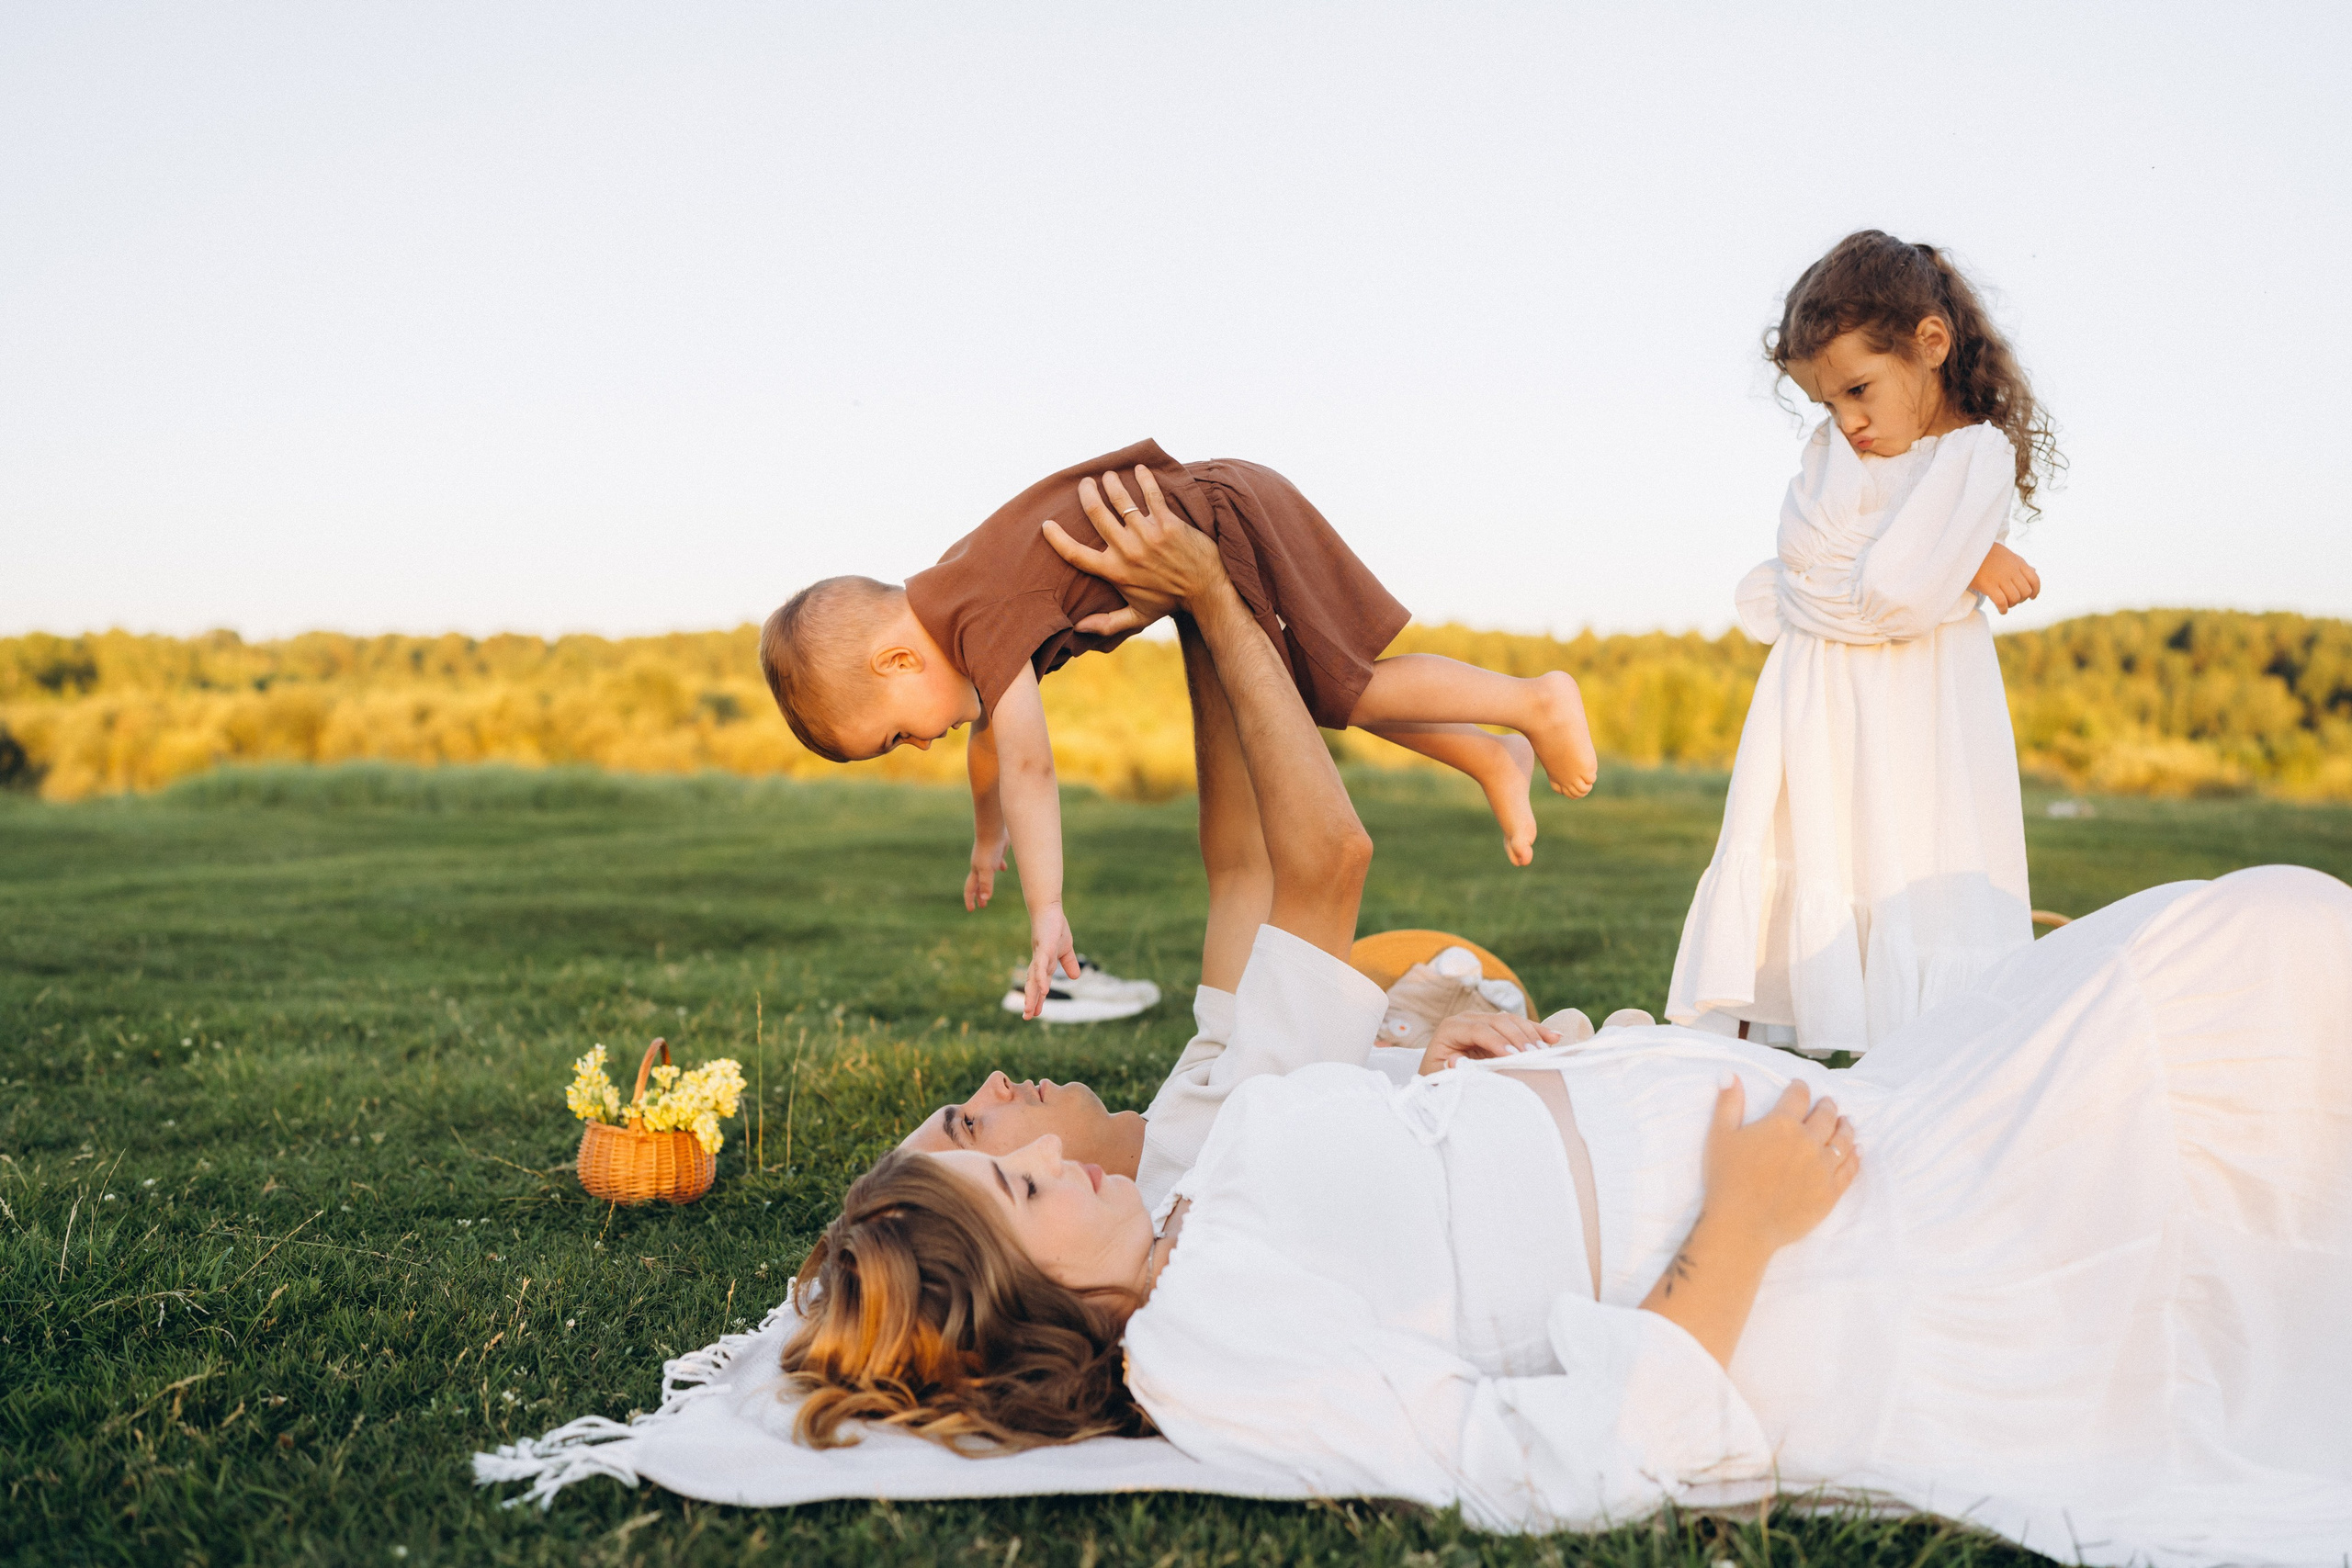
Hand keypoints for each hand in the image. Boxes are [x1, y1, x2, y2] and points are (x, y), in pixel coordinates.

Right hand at [965, 831, 1008, 910]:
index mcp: (976, 871)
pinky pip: (997, 861)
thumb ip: (986, 884)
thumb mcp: (987, 869)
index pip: (970, 889)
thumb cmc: (989, 850)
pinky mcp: (997, 851)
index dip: (970, 900)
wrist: (993, 830)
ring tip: (990, 890)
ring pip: (987, 873)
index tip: (971, 910)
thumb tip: (984, 899)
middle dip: (980, 895)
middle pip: (978, 884)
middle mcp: (980, 866)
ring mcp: (988, 859)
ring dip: (988, 884)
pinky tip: (1003, 867)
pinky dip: (1000, 866)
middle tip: (983, 906)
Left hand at [1023, 902, 1079, 1019]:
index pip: (1040, 984)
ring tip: (1029, 1010)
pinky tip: (1044, 990)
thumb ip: (1069, 963)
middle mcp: (1039, 962)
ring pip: (1035, 978)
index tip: (1034, 1014)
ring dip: (1032, 995)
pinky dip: (1040, 978)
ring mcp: (1040, 955)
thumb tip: (1075, 978)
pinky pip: (1042, 966)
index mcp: (1044, 963)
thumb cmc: (1055, 927)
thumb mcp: (1065, 949)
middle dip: (1031, 1001)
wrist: (1048, 909)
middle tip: (1027, 1017)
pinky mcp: (1043, 948)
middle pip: (1034, 985)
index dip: (1037, 998)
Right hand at [1042, 467, 1228, 626]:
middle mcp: (1127, 551)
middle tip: (1085, 483)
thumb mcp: (1137, 617)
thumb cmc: (1170, 602)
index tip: (1047, 524)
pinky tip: (1139, 469)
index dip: (1057, 538)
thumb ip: (1107, 623)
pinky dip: (1144, 478)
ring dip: (1111, 482)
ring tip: (1108, 475)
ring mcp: (1147, 535)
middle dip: (1087, 493)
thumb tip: (1079, 629)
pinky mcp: (1167, 523)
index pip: (1076, 554)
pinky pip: (1152, 494)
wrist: (1206, 590)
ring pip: (1121, 499)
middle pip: (1096, 513)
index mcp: (1114, 572)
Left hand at [1418, 1012, 1563, 1073]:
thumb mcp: (1437, 1076)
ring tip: (1545, 1051)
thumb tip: (1457, 1061)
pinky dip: (1538, 1031)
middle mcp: (1468, 1018)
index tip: (1514, 1055)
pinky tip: (1555, 1037)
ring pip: (1512, 1020)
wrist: (1441, 1071)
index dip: (1497, 1041)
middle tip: (1535, 1055)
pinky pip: (1520, 1025)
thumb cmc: (1439, 1077)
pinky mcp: (1498, 1026)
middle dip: (1518, 1038)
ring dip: (1531, 1034)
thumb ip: (1447, 1070)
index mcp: (1451, 1028)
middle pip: (1498, 1022)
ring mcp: (1485, 1019)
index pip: (1477, 1029)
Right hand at [1701, 1079, 1857, 1250]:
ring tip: (1847, 1122)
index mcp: (1782, 1124)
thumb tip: (1731, 1073)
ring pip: (1842, 1140)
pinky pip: (1849, 1170)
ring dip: (1845, 1128)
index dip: (1800, 1088)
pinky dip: (1855, 1158)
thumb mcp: (1720, 1136)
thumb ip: (1728, 1103)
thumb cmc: (1727, 1179)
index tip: (1800, 1086)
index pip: (1798, 1096)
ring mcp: (1823, 1168)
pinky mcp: (1830, 1192)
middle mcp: (1808, 1141)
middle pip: (1825, 1116)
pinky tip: (1857, 1151)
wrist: (1743, 1225)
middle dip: (1827, 1106)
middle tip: (1829, 1102)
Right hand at [1970, 541, 2040, 613]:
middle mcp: (2011, 570)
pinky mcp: (1988, 585)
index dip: (2035, 591)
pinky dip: (2003, 609)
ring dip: (2011, 604)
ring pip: (2015, 598)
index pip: (2034, 579)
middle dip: (2021, 599)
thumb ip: (2019, 563)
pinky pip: (2002, 602)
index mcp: (2017, 562)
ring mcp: (2000, 577)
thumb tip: (2034, 571)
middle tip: (2013, 600)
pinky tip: (2001, 610)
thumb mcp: (2006, 554)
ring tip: (2005, 604)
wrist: (1965, 550)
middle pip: (2025, 591)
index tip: (2032, 597)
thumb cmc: (1985, 553)